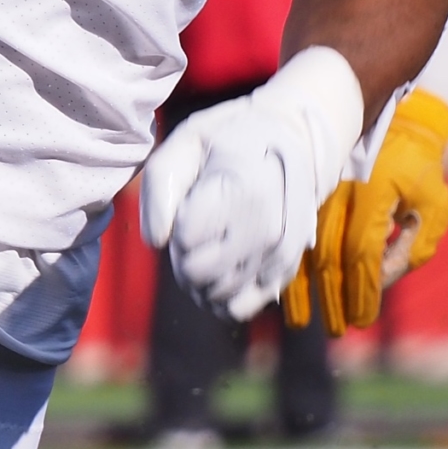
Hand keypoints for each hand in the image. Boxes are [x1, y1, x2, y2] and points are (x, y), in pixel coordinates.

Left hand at [141, 48, 361, 322]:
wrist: (290, 142)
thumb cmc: (229, 139)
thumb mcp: (188, 141)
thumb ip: (162, 184)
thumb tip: (157, 241)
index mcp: (245, 190)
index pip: (185, 238)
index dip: (175, 224)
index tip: (189, 203)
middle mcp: (268, 230)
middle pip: (197, 271)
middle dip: (181, 254)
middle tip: (192, 226)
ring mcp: (279, 257)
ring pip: (214, 294)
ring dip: (196, 277)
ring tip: (206, 242)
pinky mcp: (283, 275)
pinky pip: (238, 309)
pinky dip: (217, 298)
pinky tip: (216, 270)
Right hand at [282, 86, 447, 333]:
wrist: (394, 117)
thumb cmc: (419, 166)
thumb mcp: (432, 205)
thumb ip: (414, 245)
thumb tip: (383, 280)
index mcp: (372, 194)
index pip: (362, 253)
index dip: (362, 290)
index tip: (362, 320)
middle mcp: (339, 191)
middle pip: (327, 254)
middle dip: (331, 297)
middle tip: (335, 330)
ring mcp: (320, 187)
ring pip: (303, 243)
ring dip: (300, 285)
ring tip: (298, 319)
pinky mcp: (310, 186)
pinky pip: (295, 229)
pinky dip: (290, 260)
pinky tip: (285, 284)